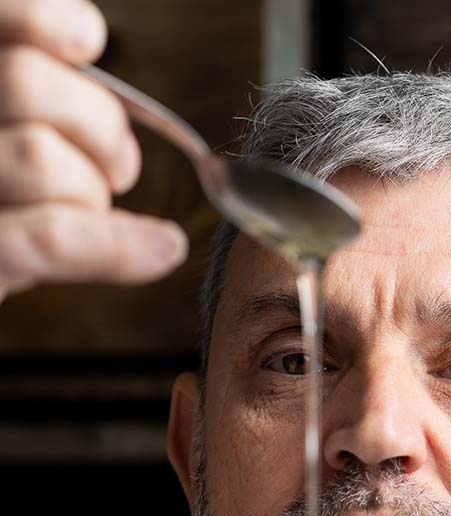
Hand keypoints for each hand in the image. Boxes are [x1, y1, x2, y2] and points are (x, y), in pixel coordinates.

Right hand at [0, 0, 187, 300]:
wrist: (0, 283)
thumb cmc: (14, 206)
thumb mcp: (21, 135)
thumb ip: (45, 93)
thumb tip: (85, 38)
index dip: (43, 19)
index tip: (84, 42)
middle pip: (24, 83)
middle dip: (100, 127)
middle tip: (119, 170)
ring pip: (41, 158)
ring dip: (92, 192)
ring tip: (90, 213)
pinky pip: (53, 239)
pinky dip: (119, 246)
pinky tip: (164, 248)